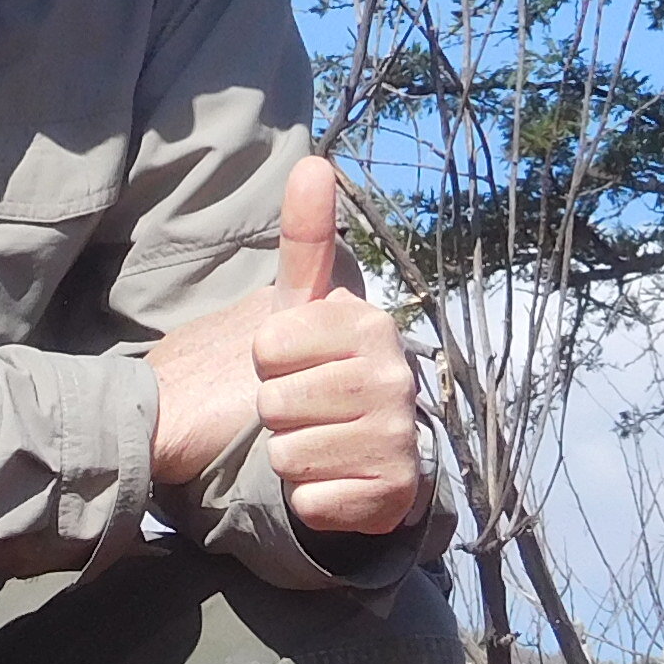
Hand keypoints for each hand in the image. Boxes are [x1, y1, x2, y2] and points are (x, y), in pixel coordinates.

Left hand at [142, 159, 425, 539]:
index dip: (264, 362)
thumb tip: (312, 161)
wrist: (361, 448)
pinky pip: (312, 501)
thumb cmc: (320, 369)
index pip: (268, 348)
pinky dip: (309, 499)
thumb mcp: (304, 303)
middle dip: (273, 414)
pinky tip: (331, 481)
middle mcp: (396, 378)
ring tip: (317, 443)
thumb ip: (304, 238)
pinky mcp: (394, 494)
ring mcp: (399, 437)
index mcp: (371, 325)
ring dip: (288, 458)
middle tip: (303, 410)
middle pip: (274, 405)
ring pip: (289, 456)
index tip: (288, 363)